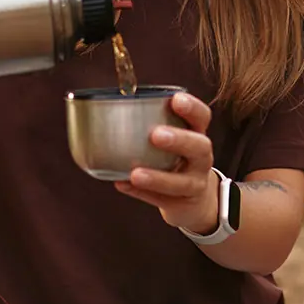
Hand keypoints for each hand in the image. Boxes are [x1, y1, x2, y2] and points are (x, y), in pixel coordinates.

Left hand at [113, 92, 219, 234]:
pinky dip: (142, 193)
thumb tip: (101, 114)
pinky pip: (162, 200)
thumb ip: (147, 128)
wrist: (192, 202)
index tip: (175, 99)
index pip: (201, 117)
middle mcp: (201, 158)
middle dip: (179, 139)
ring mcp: (195, 183)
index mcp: (196, 135)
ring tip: (136, 174)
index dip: (192, 108)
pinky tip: (123, 185)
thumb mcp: (171, 143)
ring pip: (182, 181)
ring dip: (157, 177)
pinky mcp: (182, 203)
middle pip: (199, 147)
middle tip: (155, 135)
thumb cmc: (173, 162)